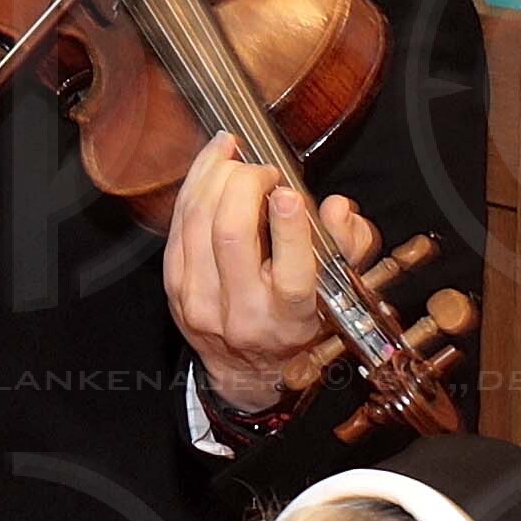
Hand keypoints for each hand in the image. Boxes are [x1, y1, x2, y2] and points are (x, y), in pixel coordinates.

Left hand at [162, 134, 377, 413]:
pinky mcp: (174, 288)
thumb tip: (337, 207)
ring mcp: (200, 301)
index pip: (292, 273)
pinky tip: (209, 167)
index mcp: (291, 315)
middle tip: (262, 169)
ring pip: (198, 223)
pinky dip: (192, 189)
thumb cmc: (295, 317)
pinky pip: (177, 227)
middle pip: (231, 234)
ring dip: (213, 177)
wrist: (246, 367)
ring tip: (232, 152)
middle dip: (244, 184)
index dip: (289, 225)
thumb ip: (347, 244)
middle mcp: (243, 312)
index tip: (289, 191)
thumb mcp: (337, 287)